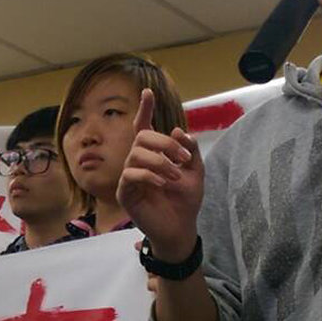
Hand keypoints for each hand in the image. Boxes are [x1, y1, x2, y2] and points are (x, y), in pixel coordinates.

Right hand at [117, 89, 203, 260]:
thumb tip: (177, 130)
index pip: (144, 128)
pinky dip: (148, 175)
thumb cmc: (185, 201)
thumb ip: (189, 150)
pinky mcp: (125, 193)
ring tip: (175, 176)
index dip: (145, 110)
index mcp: (154, 155)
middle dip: (164, 143)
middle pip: (141, 137)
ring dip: (160, 162)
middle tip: (183, 158)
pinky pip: (131, 174)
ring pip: (136, 154)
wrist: (181, 228)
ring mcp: (130, 177)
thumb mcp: (195, 172)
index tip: (147, 92)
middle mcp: (138, 163)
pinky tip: (163, 183)